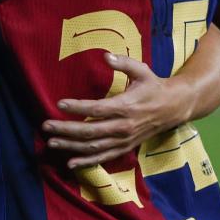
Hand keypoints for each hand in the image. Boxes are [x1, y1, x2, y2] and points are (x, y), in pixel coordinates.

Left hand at [43, 52, 192, 168]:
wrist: (174, 107)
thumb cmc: (154, 86)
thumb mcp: (142, 70)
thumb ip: (124, 63)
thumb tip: (106, 56)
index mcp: (126, 106)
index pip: (97, 109)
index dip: (78, 107)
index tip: (59, 104)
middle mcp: (124, 126)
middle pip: (91, 131)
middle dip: (66, 129)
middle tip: (46, 125)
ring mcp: (124, 140)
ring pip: (94, 147)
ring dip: (71, 146)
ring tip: (51, 142)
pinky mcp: (126, 147)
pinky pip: (104, 157)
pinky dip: (87, 162)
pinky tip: (70, 163)